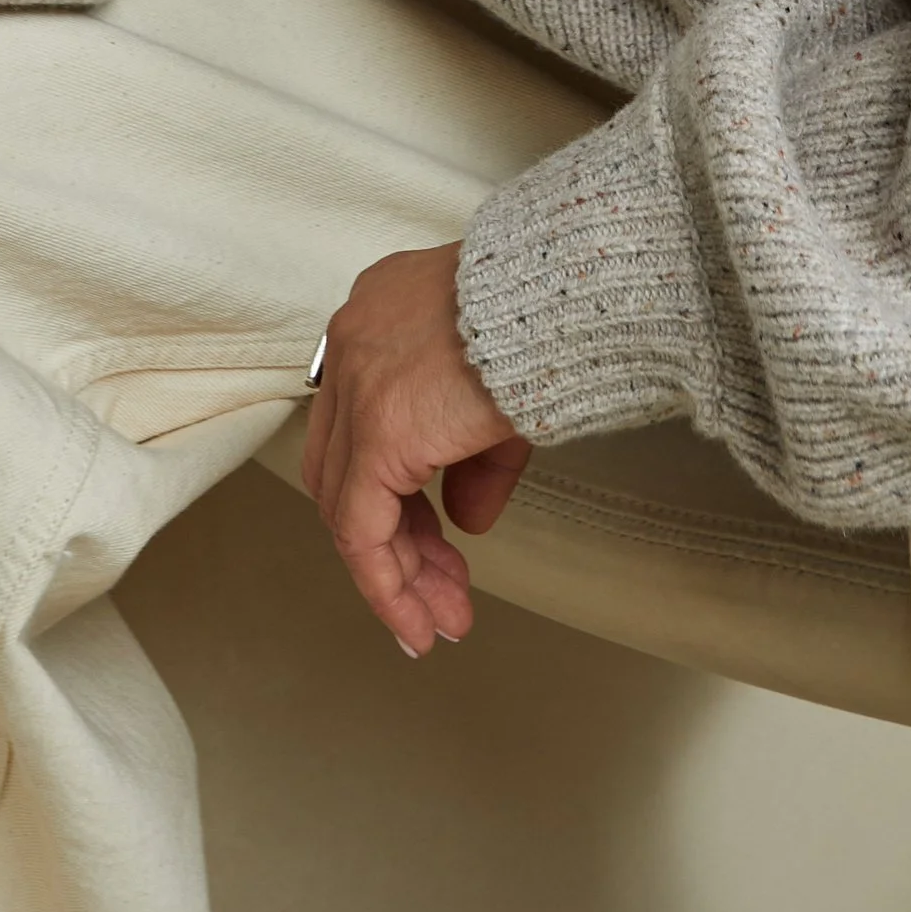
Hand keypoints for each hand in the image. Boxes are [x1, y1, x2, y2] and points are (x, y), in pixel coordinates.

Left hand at [300, 242, 530, 656]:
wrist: (563, 291)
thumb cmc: (549, 316)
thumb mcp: (504, 387)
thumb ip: (474, 458)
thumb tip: (465, 519)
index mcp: (379, 317)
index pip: (362, 425)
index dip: (395, 491)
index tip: (433, 539)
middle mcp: (352, 345)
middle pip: (347, 468)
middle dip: (397, 541)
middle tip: (439, 591)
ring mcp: (356, 386)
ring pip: (349, 506)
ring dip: (398, 573)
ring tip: (441, 619)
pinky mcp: (377, 431)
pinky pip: (362, 530)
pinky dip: (387, 583)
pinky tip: (420, 619)